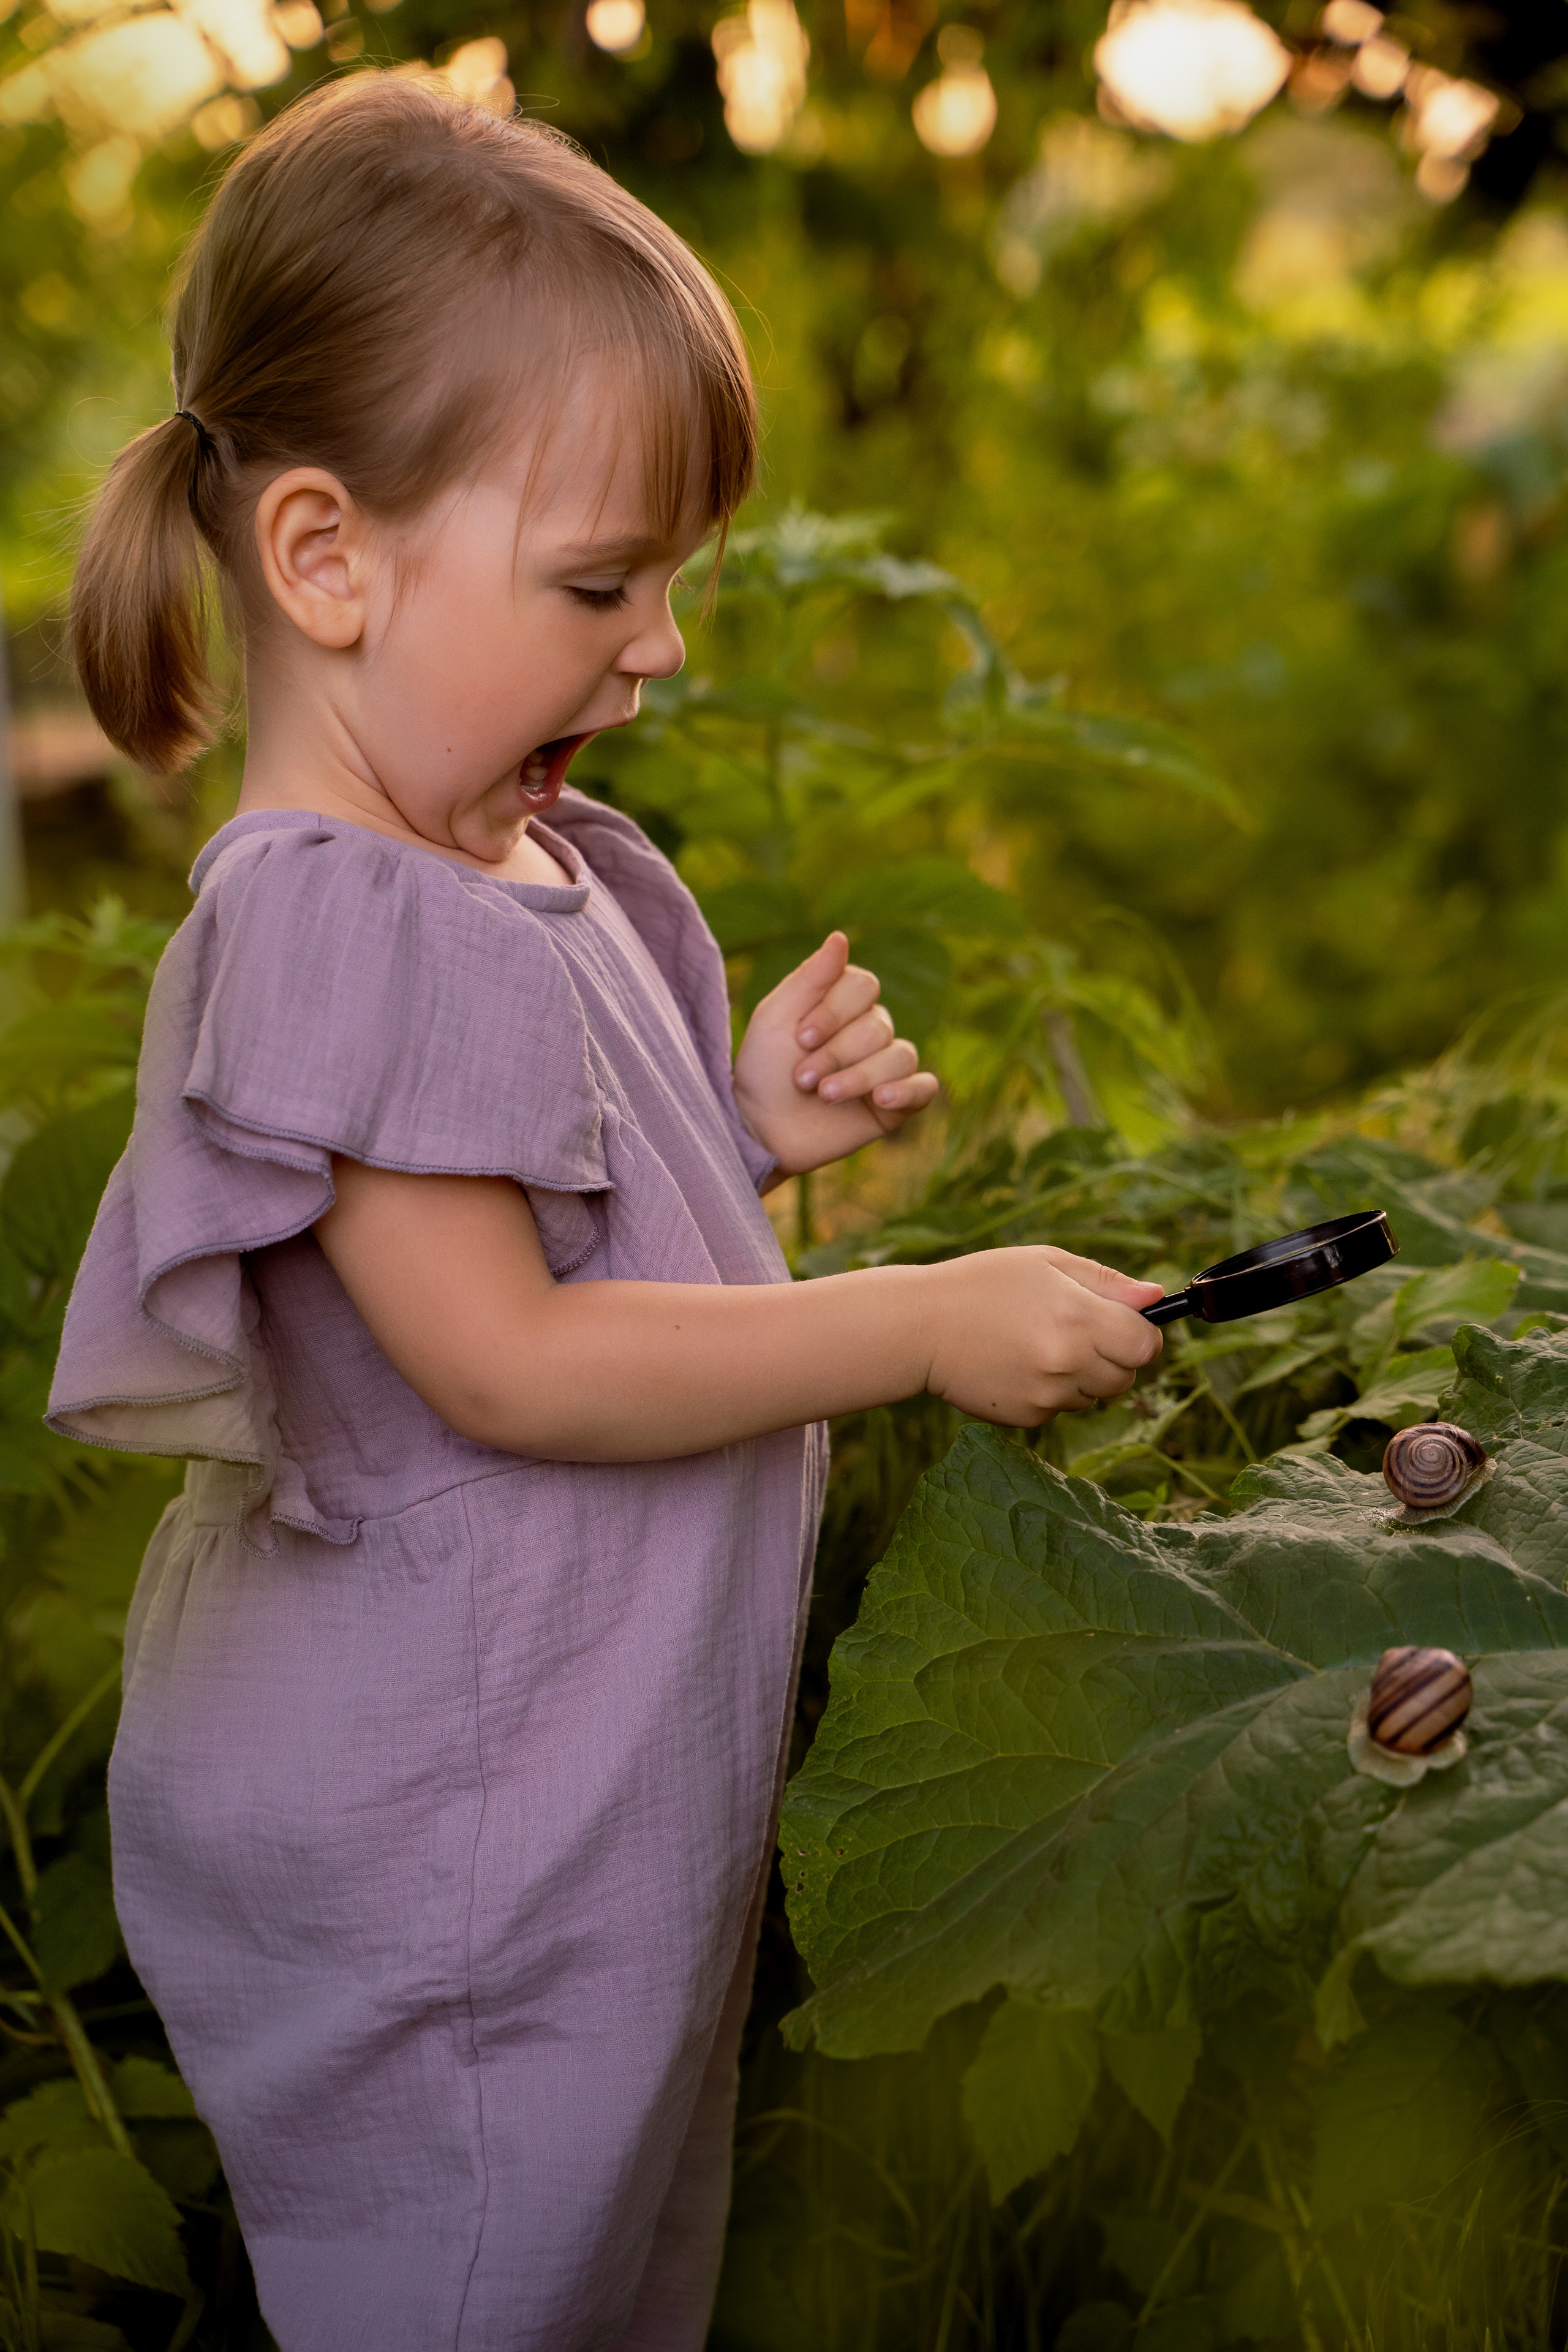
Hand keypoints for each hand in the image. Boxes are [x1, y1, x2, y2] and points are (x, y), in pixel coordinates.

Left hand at [733, 931, 938, 1178]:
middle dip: (835, 1053)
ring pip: (899, 1056)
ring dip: (858, 1077)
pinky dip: (908, 1090)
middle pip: (877, 1025)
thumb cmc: (763, 1069)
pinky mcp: (896, 1104)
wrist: (760, 1130)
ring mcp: (886, 1067)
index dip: (835, 1011)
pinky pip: (925, 1087)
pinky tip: (881, 1099)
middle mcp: (871, 1029)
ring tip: (825, 1095)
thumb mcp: (775, 1018)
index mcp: (843, 1002)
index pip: (863, 986)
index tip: (801, 1037)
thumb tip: (841, 936)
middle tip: (802, 1078)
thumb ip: (810, 977)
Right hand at [921, 1246, 1164, 1423]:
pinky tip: (1017, 1365)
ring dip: (1080, 1376)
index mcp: (1079, 1318)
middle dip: (1112, 1356)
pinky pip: (1060, 1409)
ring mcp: (1047, 1396)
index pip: (1146, 1345)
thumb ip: (1105, 1281)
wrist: (921, 1327)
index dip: (1140, 1333)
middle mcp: (1068, 1363)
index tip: (1123, 1323)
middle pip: (1125, 1376)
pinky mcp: (1027, 1418)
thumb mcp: (1045, 1262)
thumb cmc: (984, 1284)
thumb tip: (1154, 1297)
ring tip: (1037, 1345)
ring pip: (1093, 1396)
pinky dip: (1050, 1392)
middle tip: (1073, 1330)